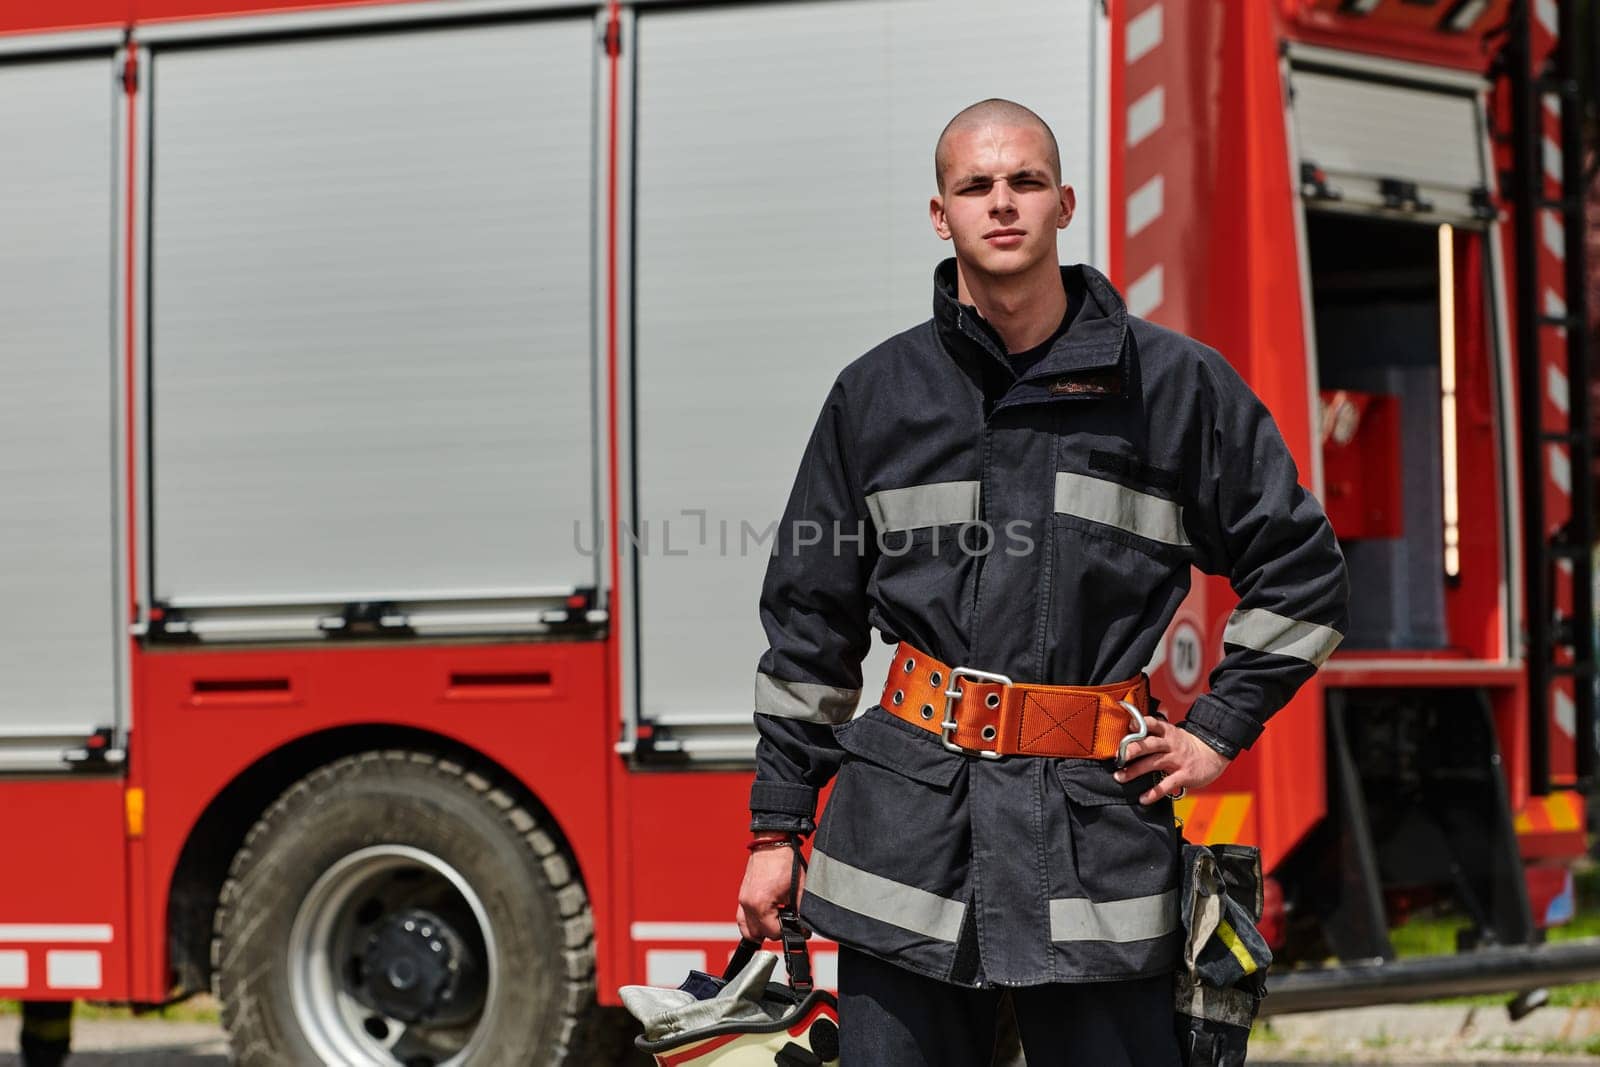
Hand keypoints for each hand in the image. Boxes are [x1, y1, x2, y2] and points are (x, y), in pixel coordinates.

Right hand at [736, 841, 805, 941]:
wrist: (772, 843)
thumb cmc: (784, 862)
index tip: (797, 927)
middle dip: (774, 931)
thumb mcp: (799, 890)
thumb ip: (801, 912)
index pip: (773, 933)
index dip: (788, 932)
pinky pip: (741, 918)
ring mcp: (742, 900)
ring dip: (760, 930)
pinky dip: (751, 922)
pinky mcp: (742, 895)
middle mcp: (748, 904)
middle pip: (757, 934)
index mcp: (761, 904)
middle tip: (786, 923)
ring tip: (775, 922)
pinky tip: (764, 918)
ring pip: (746, 929)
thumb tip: (804, 928)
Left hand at [1113, 717, 1230, 804]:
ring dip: (1135, 771)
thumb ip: (1154, 734)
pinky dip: (1154, 793)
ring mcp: (1177, 759)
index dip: (1140, 724)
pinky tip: (1143, 798)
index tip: (1127, 727)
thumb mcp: (1172, 734)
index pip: (1152, 724)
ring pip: (1153, 763)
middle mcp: (1171, 744)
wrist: (1214, 754)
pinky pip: (1167, 784)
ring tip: (1120, 777)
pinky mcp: (1184, 775)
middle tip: (1118, 757)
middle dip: (1132, 749)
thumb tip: (1128, 733)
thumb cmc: (1186, 745)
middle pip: (1149, 744)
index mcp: (1167, 732)